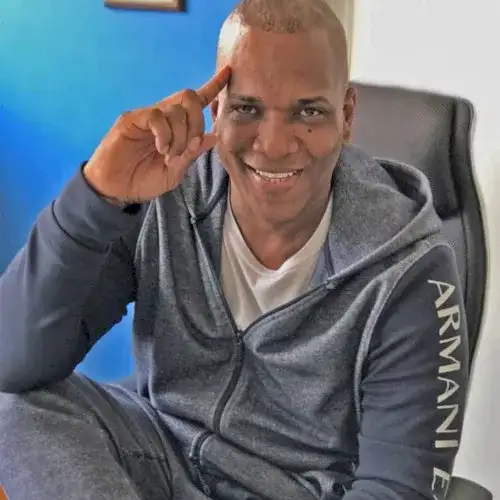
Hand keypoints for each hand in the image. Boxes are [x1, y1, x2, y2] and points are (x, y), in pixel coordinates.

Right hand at [83, 66, 230, 202]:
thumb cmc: (144, 180)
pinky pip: (157, 116)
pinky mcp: (131, 119)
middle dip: (197, 123)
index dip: (213, 87)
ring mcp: (147, 116)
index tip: (228, 73)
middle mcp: (163, 117)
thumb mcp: (174, 172)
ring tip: (169, 155)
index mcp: (176, 128)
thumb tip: (213, 136)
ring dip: (180, 137)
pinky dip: (165, 134)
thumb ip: (191, 155)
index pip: (197, 101)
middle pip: (190, 97)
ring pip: (175, 109)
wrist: (116, 190)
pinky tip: (161, 149)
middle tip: (188, 147)